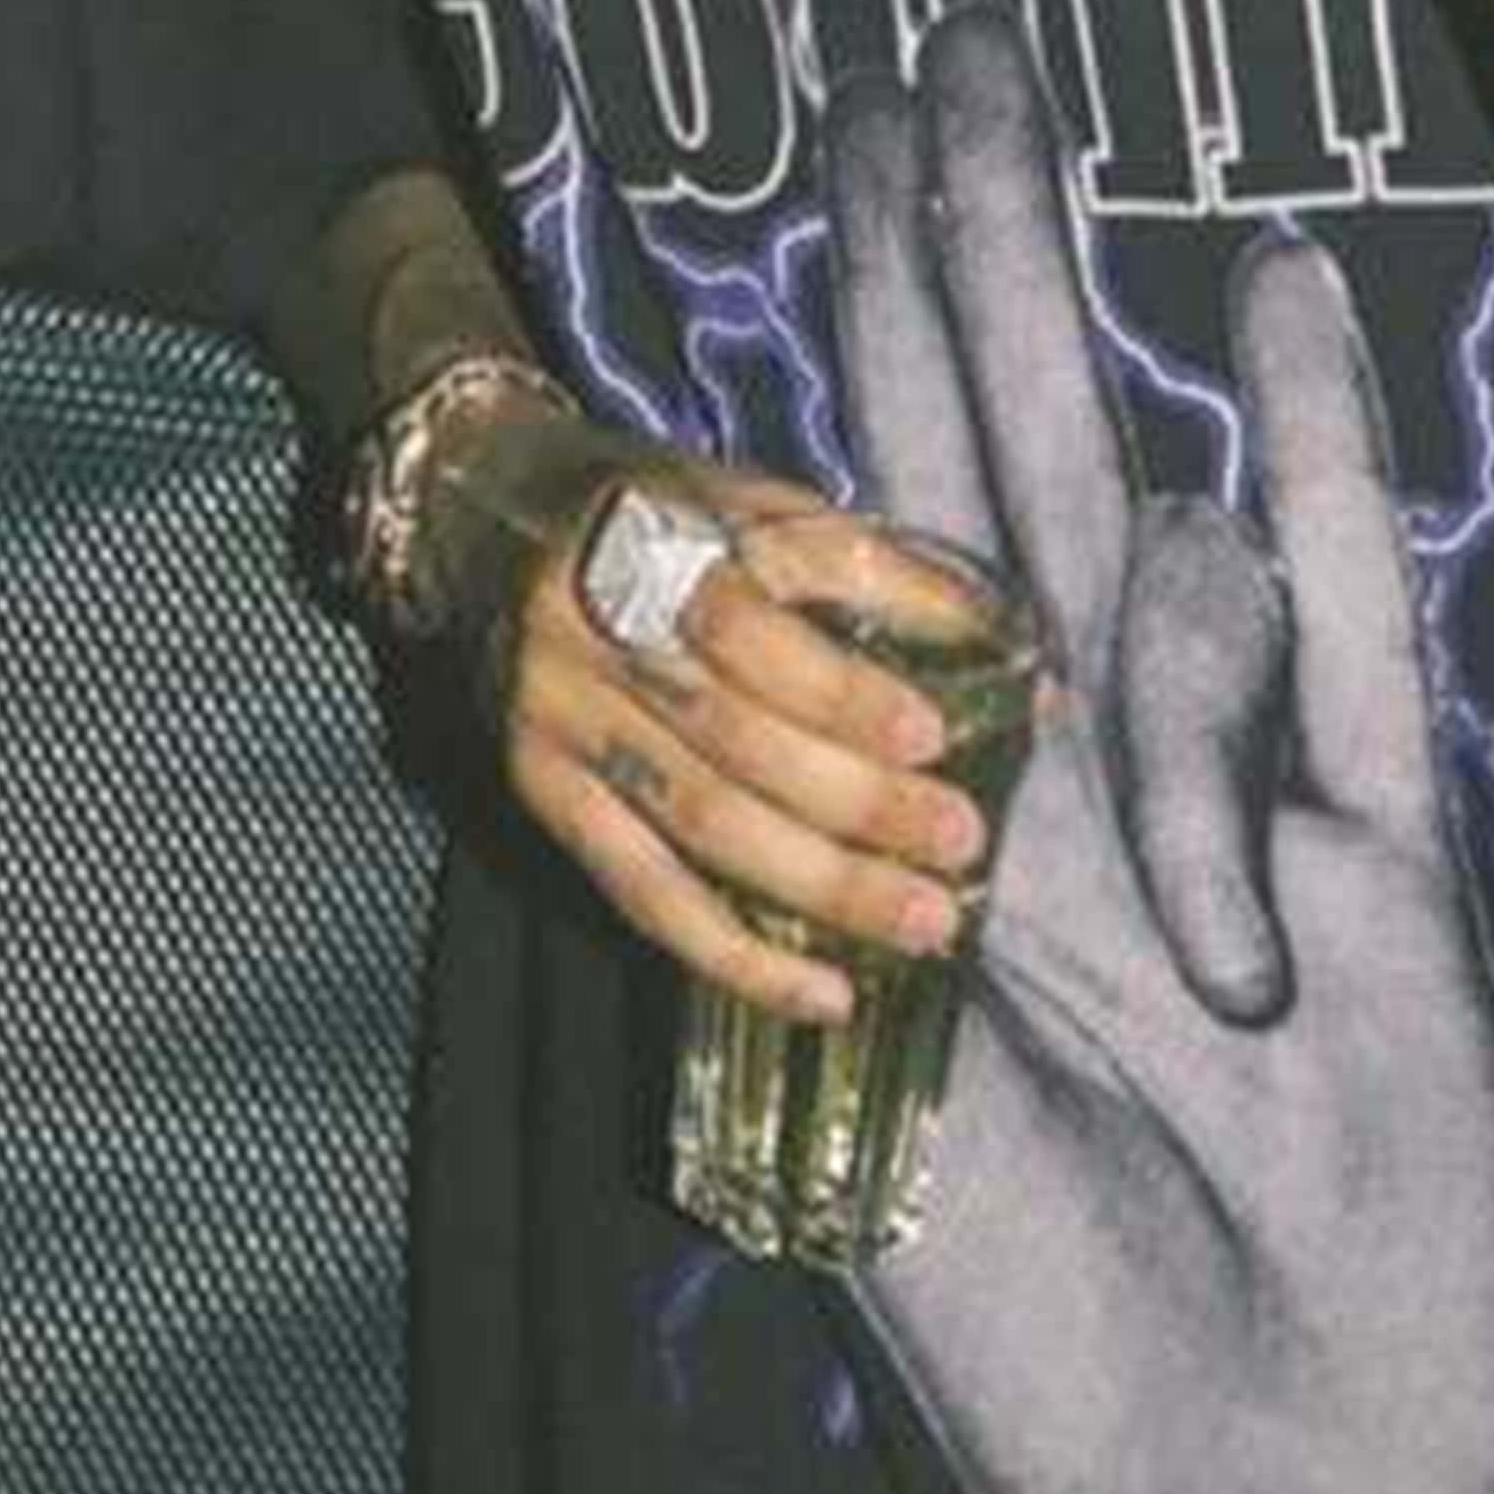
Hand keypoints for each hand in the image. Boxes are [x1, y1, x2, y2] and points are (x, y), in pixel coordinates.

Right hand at [438, 393, 1007, 1028]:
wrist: (483, 509)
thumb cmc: (654, 510)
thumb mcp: (750, 500)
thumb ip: (868, 569)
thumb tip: (1010, 653)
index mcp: (652, 545)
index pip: (749, 632)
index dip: (839, 693)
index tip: (934, 735)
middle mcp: (595, 635)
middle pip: (735, 743)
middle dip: (859, 805)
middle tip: (959, 848)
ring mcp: (562, 721)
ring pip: (700, 827)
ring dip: (822, 889)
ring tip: (926, 923)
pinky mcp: (541, 791)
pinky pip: (641, 893)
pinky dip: (734, 957)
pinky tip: (821, 994)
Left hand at [838, 7, 1493, 1493]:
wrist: (1253, 1493)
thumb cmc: (1037, 1339)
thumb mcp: (834, 1102)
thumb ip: (774, 908)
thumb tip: (638, 730)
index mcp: (933, 793)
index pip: (873, 504)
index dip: (848, 325)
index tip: (818, 134)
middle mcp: (1069, 749)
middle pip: (1009, 433)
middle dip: (968, 237)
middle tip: (941, 35)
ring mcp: (1230, 780)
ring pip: (1160, 547)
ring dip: (1141, 652)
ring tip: (1194, 924)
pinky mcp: (1385, 842)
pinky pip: (1347, 615)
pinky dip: (1320, 453)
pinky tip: (1284, 294)